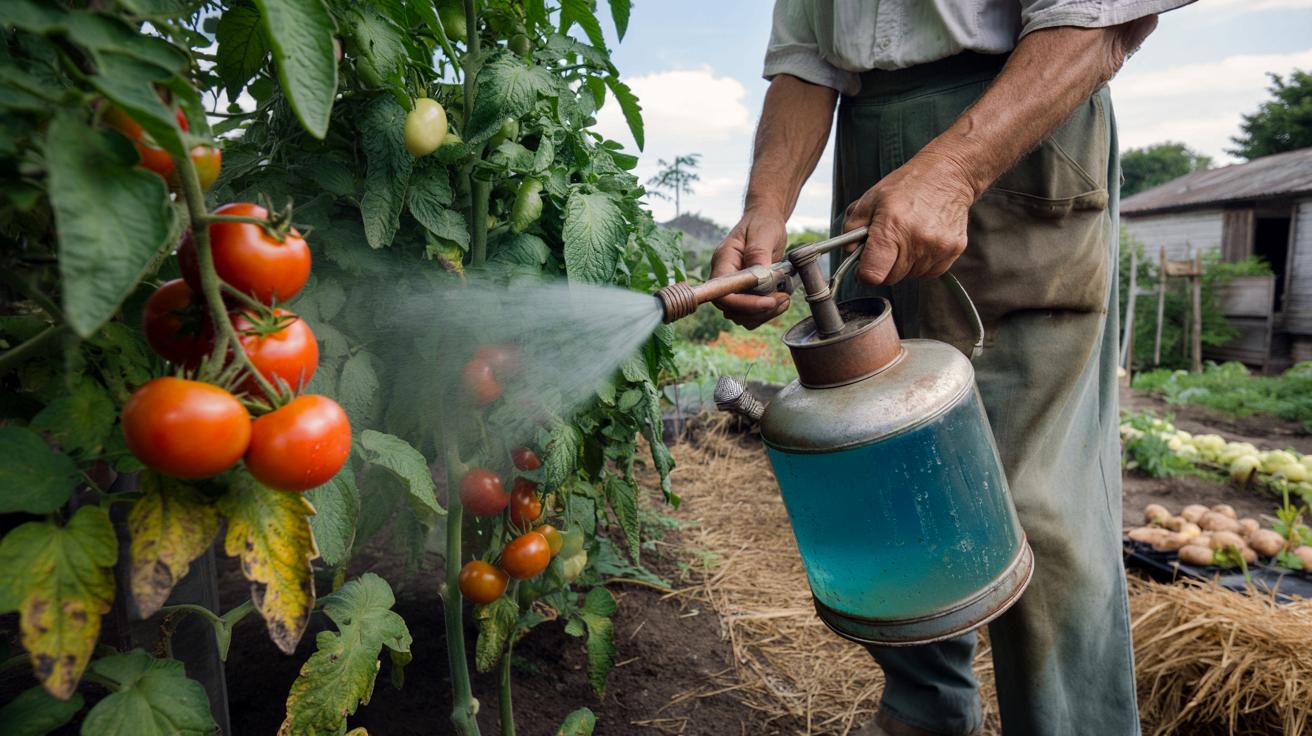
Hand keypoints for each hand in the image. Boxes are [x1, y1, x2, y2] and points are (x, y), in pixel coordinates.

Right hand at [710, 209, 788, 328]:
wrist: (766, 221)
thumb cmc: (763, 223)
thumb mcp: (764, 233)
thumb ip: (759, 253)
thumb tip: (759, 275)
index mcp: (723, 261)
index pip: (723, 292)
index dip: (743, 303)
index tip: (768, 301)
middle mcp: (725, 277)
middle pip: (731, 309)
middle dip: (757, 311)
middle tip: (782, 299)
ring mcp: (734, 286)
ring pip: (741, 315)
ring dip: (764, 314)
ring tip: (784, 299)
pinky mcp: (746, 293)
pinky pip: (752, 312)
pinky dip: (767, 312)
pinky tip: (782, 298)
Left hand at [842, 150, 976, 284]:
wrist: (947, 174)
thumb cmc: (906, 186)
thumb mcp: (870, 200)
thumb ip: (852, 229)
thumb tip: (849, 253)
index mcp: (892, 226)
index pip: (873, 274)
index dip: (864, 272)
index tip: (864, 264)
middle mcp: (918, 240)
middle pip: (890, 278)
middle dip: (883, 265)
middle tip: (886, 243)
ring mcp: (938, 247)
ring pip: (909, 276)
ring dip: (903, 264)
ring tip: (906, 237)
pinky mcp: (953, 251)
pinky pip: (928, 273)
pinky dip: (921, 262)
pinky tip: (921, 241)